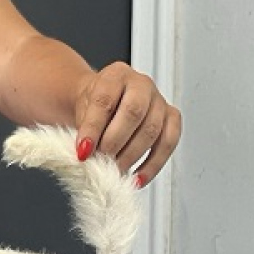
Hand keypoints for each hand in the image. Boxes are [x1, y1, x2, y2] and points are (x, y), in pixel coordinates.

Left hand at [74, 62, 181, 186]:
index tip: (83, 151)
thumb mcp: (81, 111)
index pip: (104, 100)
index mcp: (115, 75)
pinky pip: (168, 142)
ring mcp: (159, 100)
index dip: (93, 129)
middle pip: (133, 113)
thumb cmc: (94, 106)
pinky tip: (138, 177)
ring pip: (152, 130)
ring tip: (115, 170)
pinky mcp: (171, 118)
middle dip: (114, 143)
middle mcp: (141, 84)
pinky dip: (153, 164)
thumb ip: (84, 129)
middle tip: (101, 160)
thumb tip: (86, 154)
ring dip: (132, 156)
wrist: (105, 103)